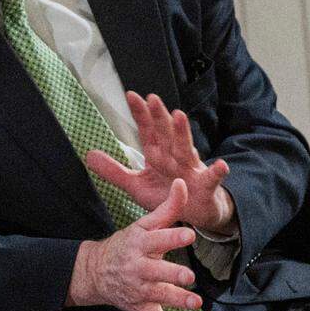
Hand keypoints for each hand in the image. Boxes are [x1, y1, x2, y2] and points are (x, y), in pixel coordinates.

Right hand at [68, 179, 201, 310]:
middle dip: (173, 274)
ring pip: (158, 296)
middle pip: (157, 271)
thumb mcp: (143, 224)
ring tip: (194, 302)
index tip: (188, 234)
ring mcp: (139, 289)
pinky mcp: (141, 307)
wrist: (95, 270)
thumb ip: (167, 208)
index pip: (158, 239)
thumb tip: (184, 184)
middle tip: (188, 276)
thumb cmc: (127, 244)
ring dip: (176, 300)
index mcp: (140, 244)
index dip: (173, 237)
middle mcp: (138, 267)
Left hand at [86, 92, 235, 233]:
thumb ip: (114, 171)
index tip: (131, 95)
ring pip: (186, 149)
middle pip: (165, 135)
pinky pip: (211, 179)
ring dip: (183, 133)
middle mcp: (174, 157)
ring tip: (179, 115)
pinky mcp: (205, 187)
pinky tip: (221, 164)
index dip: (140, 115)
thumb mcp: (136, 185)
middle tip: (152, 98)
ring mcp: (191, 170)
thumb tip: (88, 155)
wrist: (195, 215)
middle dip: (159, 117)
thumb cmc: (168, 195)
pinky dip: (216, 172)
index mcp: (158, 155)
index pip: (147, 132)